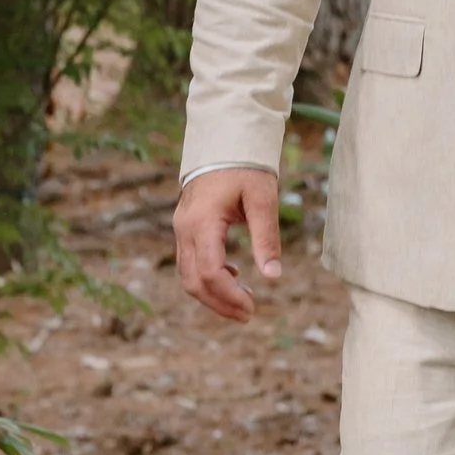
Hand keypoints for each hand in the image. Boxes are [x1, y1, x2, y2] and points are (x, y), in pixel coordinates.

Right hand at [176, 165, 282, 321]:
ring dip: (212, 294)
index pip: (209, 272)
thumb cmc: (246, 166)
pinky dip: (208, 277)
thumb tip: (274, 277)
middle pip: (192, 281)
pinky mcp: (185, 227)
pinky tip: (235, 275)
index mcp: (201, 222)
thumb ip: (266, 237)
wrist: (223, 140)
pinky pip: (189, 262)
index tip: (253, 307)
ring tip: (244, 301)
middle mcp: (184, 228)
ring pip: (187, 275)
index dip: (229, 296)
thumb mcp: (262, 199)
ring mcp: (180, 228)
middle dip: (219, 303)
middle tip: (249, 314)